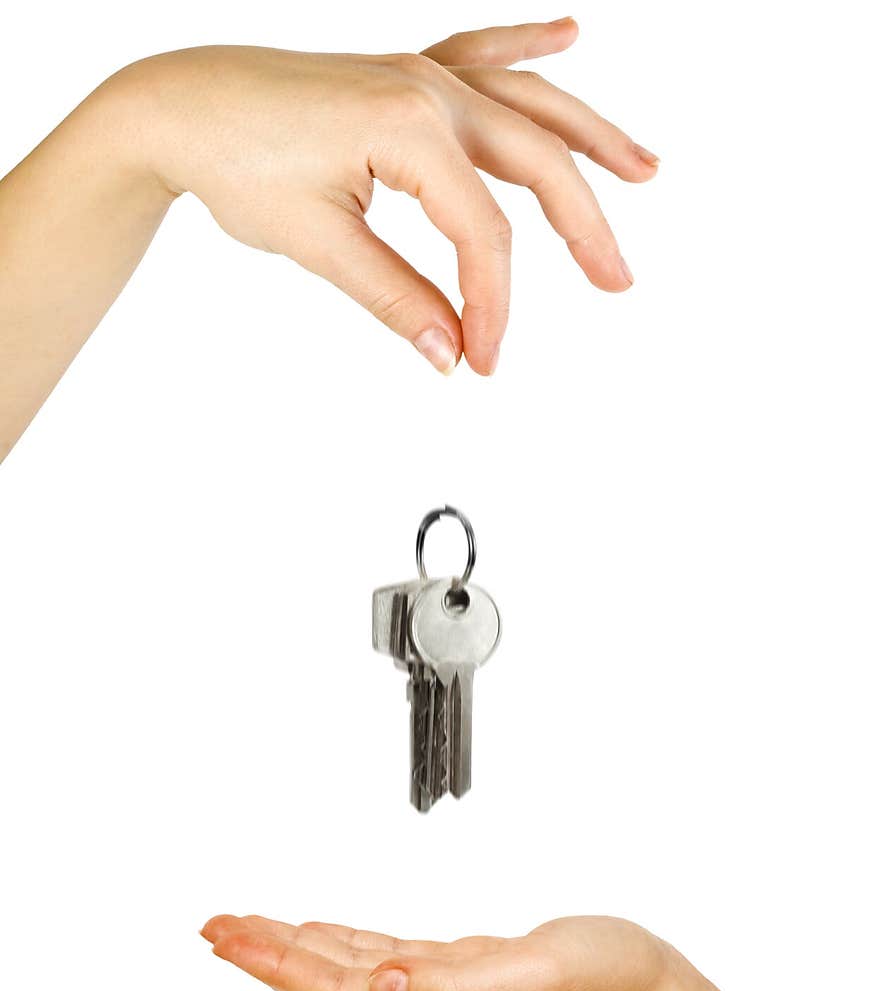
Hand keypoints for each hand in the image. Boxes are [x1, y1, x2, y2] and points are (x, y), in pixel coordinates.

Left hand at [0, 19, 659, 455]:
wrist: (179, 106)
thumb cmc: (235, 161)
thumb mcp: (319, 242)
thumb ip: (395, 297)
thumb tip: (449, 353)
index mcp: (412, 128)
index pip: (483, 235)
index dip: (492, 308)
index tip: (483, 362)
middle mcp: (429, 89)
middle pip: (535, 163)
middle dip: (584, 229)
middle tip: (619, 282)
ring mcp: (420, 73)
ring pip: (528, 102)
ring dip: (589, 136)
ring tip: (644, 169)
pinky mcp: (403, 73)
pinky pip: (482, 53)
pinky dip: (526, 47)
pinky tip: (567, 32)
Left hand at [201, 913, 668, 990]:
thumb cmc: (610, 985)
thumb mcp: (537, 973)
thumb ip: (458, 982)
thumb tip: (383, 981)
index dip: (274, 964)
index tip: (227, 936)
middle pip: (326, 984)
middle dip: (266, 954)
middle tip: (215, 925)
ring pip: (349, 971)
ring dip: (295, 948)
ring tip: (251, 927)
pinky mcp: (463, 974)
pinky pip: (384, 959)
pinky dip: (344, 944)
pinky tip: (326, 934)